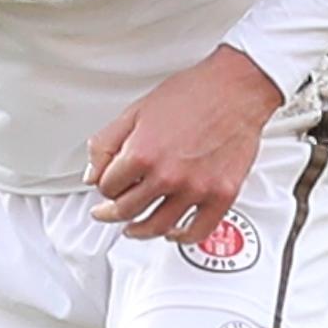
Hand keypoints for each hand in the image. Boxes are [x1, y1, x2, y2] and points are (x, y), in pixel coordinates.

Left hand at [88, 45, 282, 239]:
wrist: (235, 89)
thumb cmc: (192, 94)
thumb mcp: (136, 111)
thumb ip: (106, 144)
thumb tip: (93, 174)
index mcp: (142, 154)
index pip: (107, 187)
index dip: (104, 187)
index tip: (107, 186)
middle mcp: (167, 175)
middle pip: (127, 210)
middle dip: (113, 213)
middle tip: (109, 213)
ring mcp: (195, 189)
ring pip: (157, 226)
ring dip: (139, 231)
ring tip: (133, 229)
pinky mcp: (221, 196)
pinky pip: (197, 231)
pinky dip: (181, 238)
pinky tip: (173, 232)